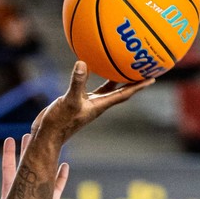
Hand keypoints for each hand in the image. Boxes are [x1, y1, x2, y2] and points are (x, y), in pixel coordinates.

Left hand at [0, 135, 69, 198]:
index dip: (9, 154)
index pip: (9, 169)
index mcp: (11, 192)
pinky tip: (63, 165)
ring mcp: (38, 196)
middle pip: (26, 166)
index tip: (8, 139)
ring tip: (47, 145)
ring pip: (42, 172)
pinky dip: (60, 176)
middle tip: (29, 134)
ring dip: (44, 159)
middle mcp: (25, 191)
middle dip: (27, 150)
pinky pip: (57, 187)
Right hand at [31, 61, 151, 144]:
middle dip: (133, 81)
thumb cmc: (59, 122)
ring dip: (117, 77)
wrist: (46, 135)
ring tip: (127, 64)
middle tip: (145, 68)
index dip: (139, 86)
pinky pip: (91, 85)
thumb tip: (83, 63)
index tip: (153, 78)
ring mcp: (87, 103)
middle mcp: (97, 104)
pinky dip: (95, 75)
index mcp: (99, 105)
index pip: (124, 94)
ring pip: (108, 87)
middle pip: (121, 91)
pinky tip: (93, 64)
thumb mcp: (69, 101)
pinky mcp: (77, 100)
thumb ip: (77, 83)